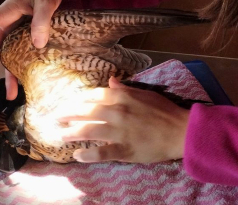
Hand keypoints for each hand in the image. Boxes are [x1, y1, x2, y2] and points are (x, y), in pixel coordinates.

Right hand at [0, 0, 63, 98]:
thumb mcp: (46, 0)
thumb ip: (42, 19)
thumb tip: (37, 44)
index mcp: (8, 11)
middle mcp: (9, 22)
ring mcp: (18, 29)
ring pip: (8, 54)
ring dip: (8, 74)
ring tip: (11, 95)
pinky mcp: (29, 34)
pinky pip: (22, 52)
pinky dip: (23, 66)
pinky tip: (27, 81)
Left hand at [57, 77, 189, 163]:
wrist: (181, 131)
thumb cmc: (165, 111)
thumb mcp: (145, 94)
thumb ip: (126, 89)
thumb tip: (111, 82)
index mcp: (123, 97)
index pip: (95, 95)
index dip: (80, 99)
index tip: (71, 102)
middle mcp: (118, 112)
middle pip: (87, 111)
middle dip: (69, 113)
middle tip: (56, 117)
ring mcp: (120, 132)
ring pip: (90, 130)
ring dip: (72, 132)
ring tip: (61, 134)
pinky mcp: (124, 150)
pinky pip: (102, 152)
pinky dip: (88, 154)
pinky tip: (77, 154)